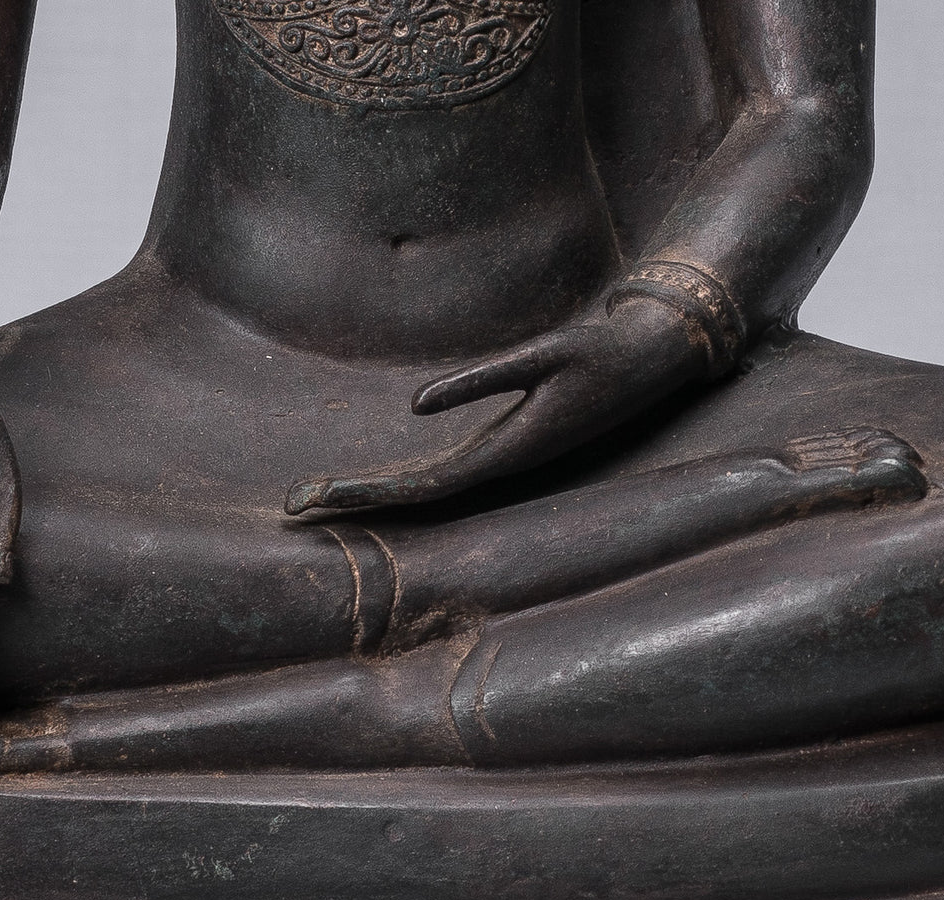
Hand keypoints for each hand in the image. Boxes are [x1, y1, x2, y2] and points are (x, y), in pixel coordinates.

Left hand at [285, 296, 712, 512]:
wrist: (651, 358)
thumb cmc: (601, 350)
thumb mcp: (543, 354)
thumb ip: (480, 379)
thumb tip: (415, 404)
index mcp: (510, 453)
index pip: (425, 486)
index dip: (371, 494)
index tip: (323, 496)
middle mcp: (502, 466)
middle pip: (415, 498)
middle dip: (355, 502)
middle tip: (292, 505)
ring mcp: (502, 461)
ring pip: (427, 491)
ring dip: (373, 497)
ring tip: (314, 497)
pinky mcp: (504, 448)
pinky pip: (442, 475)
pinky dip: (400, 482)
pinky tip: (370, 486)